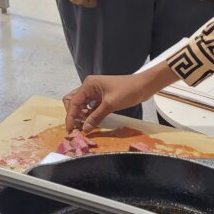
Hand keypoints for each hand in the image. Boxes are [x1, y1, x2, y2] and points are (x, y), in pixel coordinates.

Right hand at [63, 66, 179, 132]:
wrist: (143, 86)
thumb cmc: (127, 91)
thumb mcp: (110, 105)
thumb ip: (96, 117)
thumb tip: (85, 129)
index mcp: (88, 84)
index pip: (73, 101)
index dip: (70, 116)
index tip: (70, 129)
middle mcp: (89, 87)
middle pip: (73, 101)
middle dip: (74, 114)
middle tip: (79, 126)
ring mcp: (95, 92)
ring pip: (81, 104)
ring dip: (81, 115)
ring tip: (86, 126)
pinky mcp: (101, 97)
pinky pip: (90, 106)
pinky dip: (89, 114)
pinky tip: (93, 121)